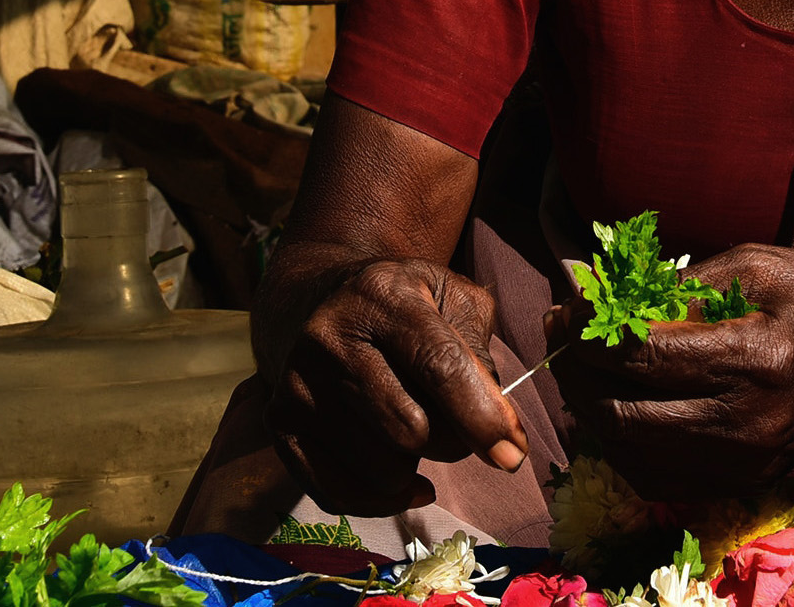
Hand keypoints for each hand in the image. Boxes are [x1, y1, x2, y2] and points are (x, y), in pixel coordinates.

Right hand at [265, 257, 528, 515]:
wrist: (325, 298)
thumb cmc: (408, 306)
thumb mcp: (455, 301)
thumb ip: (482, 356)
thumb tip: (500, 433)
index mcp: (381, 293)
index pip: (438, 364)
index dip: (481, 417)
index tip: (512, 455)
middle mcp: (330, 334)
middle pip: (411, 429)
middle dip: (449, 441)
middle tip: (452, 425)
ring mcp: (297, 380)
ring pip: (381, 468)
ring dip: (414, 466)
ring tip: (412, 431)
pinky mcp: (280, 420)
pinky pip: (339, 492)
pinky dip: (381, 499)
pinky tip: (401, 478)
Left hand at [544, 244, 793, 499]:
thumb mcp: (751, 266)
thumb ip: (677, 287)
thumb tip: (604, 299)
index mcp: (750, 358)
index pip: (638, 357)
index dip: (586, 333)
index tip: (565, 308)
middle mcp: (746, 422)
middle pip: (624, 412)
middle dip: (575, 373)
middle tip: (560, 335)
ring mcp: (747, 459)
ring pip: (633, 453)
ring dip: (591, 411)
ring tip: (579, 368)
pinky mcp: (747, 479)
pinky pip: (660, 478)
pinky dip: (622, 447)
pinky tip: (615, 408)